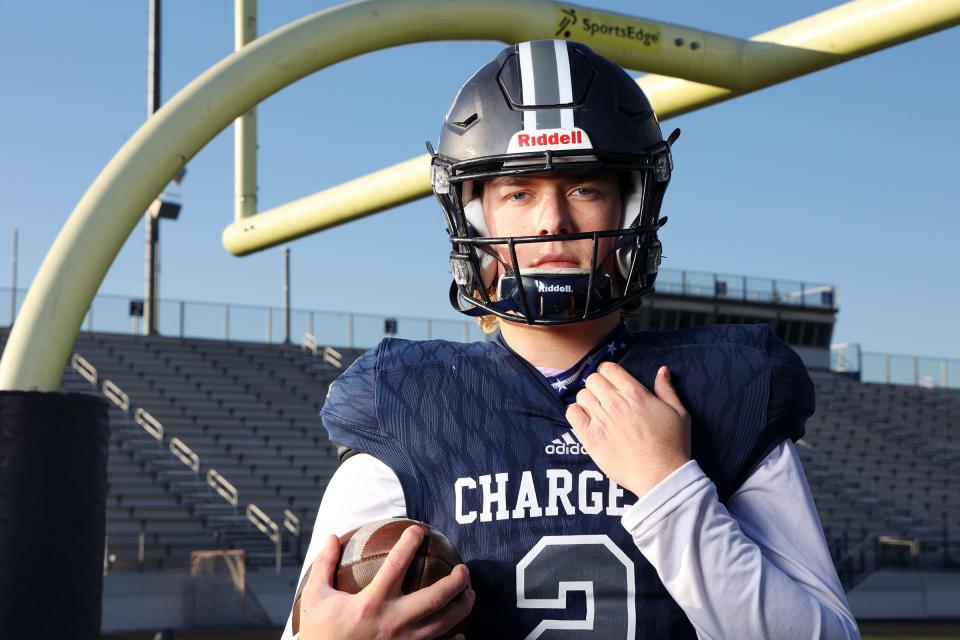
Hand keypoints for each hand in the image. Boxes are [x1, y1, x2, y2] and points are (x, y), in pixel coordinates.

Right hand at [296, 525, 473, 639]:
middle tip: (464, 569)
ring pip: (442, 625)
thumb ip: (324, 565)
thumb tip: (331, 536)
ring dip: (461, 608)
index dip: (410, 542)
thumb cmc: (319, 633)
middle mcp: (391, 623)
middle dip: (455, 581)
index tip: (419, 529)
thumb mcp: (315, 597)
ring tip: (470, 594)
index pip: (397, 563)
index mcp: (370, 603)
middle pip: (434, 598)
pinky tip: (460, 633)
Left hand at [566, 363, 690, 497]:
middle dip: (597, 386)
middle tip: (605, 398)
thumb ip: (667, 389)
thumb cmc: (672, 444)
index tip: (612, 382)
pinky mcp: (590, 437)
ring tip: (597, 412)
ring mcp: (601, 419)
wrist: (661, 475)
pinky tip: (586, 421)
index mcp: (635, 393)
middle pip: (592, 379)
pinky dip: (576, 413)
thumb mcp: (679, 413)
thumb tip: (662, 370)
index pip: (608, 368)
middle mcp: (615, 402)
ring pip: (581, 395)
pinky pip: (572, 414)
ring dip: (588, 400)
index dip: (608, 373)